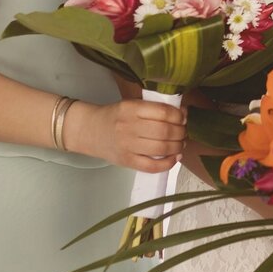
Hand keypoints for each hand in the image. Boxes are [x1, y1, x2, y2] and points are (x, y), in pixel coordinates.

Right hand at [67, 98, 186, 170]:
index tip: (183, 117)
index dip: (179, 115)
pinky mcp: (126, 161)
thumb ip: (153, 108)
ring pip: (161, 148)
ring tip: (181, 143)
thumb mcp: (131, 104)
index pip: (163, 112)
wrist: (88, 130)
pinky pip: (152, 166)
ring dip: (178, 147)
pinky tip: (175, 157)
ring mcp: (127, 146)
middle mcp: (129, 127)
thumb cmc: (115, 116)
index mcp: (131, 108)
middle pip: (165, 131)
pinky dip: (168, 163)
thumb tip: (182, 114)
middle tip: (184, 132)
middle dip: (181, 132)